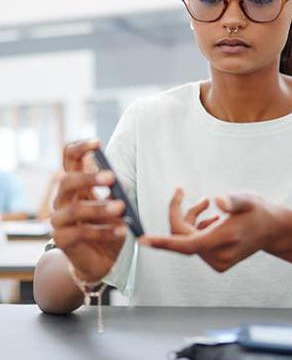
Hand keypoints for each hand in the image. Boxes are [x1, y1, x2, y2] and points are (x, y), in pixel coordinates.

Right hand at [50, 140, 126, 280]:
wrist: (102, 260)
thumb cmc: (110, 226)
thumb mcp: (117, 205)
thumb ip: (116, 192)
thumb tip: (121, 181)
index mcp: (76, 185)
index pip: (70, 159)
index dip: (80, 148)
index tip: (97, 142)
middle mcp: (63, 199)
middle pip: (66, 181)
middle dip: (88, 178)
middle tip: (112, 178)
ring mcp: (59, 220)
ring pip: (75, 209)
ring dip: (100, 207)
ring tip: (121, 208)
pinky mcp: (62, 240)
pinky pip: (81, 233)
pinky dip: (104, 231)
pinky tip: (121, 230)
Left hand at [139, 191, 282, 272]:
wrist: (273, 230)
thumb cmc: (259, 210)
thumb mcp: (248, 199)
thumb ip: (234, 200)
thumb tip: (219, 201)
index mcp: (223, 239)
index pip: (187, 244)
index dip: (164, 242)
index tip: (143, 240)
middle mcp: (219, 255)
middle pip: (184, 237)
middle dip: (183, 214)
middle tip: (187, 193)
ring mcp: (218, 262)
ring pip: (189, 241)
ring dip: (192, 221)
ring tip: (207, 205)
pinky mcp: (218, 263)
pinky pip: (196, 246)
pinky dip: (198, 230)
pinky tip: (212, 219)